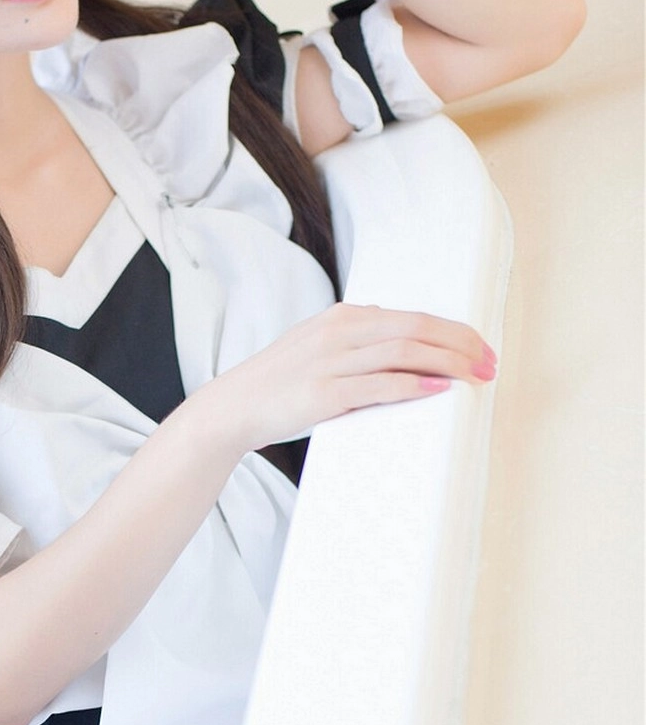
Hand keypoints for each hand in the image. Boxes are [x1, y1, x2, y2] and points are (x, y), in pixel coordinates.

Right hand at [196, 303, 498, 455]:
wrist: (233, 407)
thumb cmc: (280, 384)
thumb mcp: (319, 348)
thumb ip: (357, 341)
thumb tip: (400, 343)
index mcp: (343, 317)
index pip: (413, 317)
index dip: (456, 331)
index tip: (483, 350)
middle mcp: (339, 332)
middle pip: (416, 327)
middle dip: (462, 344)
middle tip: (492, 365)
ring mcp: (330, 361)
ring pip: (403, 351)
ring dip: (448, 363)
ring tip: (476, 378)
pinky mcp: (323, 394)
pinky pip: (378, 385)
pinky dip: (413, 385)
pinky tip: (439, 389)